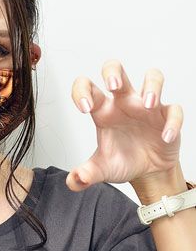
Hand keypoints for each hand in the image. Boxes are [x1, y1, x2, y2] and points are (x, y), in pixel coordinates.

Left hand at [65, 59, 182, 190]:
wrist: (147, 173)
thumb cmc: (123, 160)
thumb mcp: (101, 170)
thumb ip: (85, 175)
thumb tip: (76, 180)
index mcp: (103, 111)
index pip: (87, 87)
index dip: (82, 91)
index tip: (84, 108)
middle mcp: (123, 103)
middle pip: (116, 70)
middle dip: (113, 71)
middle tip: (112, 84)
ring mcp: (147, 107)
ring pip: (152, 78)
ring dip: (151, 86)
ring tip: (147, 104)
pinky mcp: (167, 117)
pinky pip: (174, 110)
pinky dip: (172, 122)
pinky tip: (165, 137)